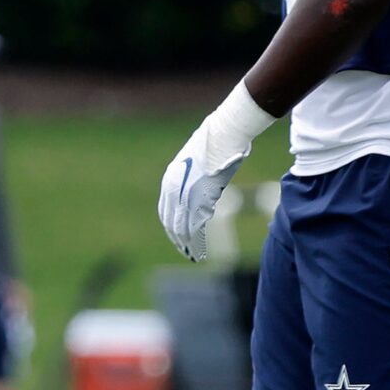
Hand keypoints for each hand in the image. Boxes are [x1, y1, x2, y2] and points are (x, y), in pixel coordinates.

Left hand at [156, 84, 277, 260]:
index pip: (166, 212)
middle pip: (171, 223)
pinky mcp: (198, 199)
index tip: (179, 239)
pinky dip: (196, 241)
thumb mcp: (200, 162)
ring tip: (193, 255)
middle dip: (178, 240)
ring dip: (187, 245)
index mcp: (170, 180)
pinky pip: (194, 227)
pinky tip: (200, 250)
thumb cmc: (218, 143)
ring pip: (181, 229)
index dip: (172, 228)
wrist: (224, 134)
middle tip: (186, 252)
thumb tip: (205, 189)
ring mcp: (185, 195)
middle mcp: (173, 189)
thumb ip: (196, 179)